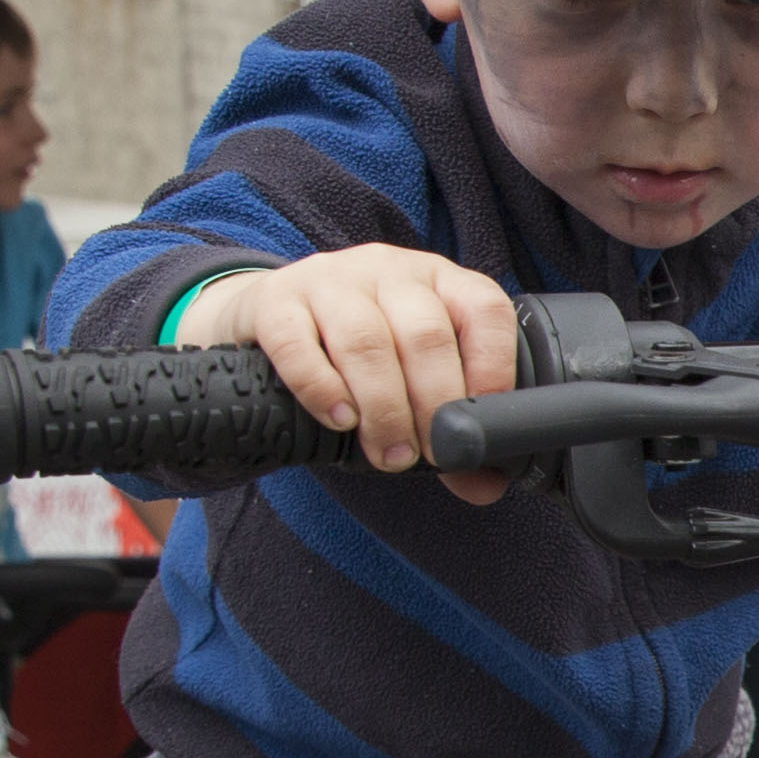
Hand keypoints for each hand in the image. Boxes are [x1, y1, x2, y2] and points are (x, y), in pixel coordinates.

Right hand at [185, 247, 521, 497]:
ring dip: (384, 408)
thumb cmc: (359, 356)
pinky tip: (339, 421)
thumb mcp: (413, 378)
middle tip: (430, 456)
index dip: (492, 369)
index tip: (480, 425)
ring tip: (390, 455)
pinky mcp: (276, 301)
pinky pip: (298, 343)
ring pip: (365, 340)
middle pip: (424, 335)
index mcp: (440, 281)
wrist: (266, 320)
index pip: (484, 310)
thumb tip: (486, 485)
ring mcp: (330, 280)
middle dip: (434, 406)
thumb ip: (452, 428)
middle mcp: (390, 271)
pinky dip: (322, 389)